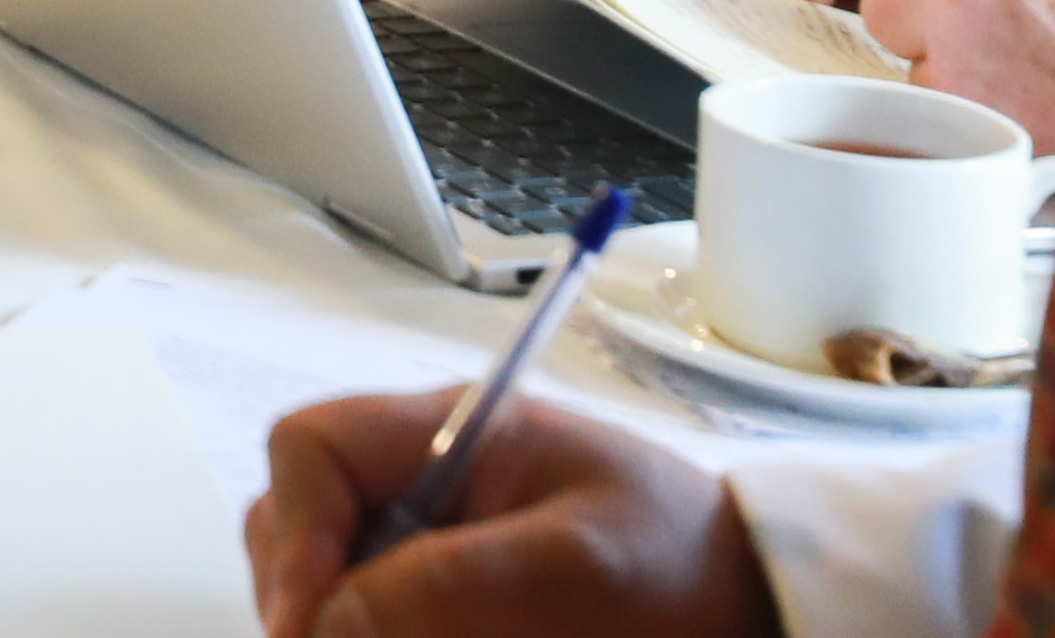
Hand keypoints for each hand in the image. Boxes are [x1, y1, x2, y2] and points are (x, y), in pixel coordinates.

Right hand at [247, 392, 775, 637]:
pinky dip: (381, 631)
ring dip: (348, 622)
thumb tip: (330, 622)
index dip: (296, 532)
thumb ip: (450, 584)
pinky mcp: (449, 604)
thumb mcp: (577, 568)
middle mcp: (421, 485)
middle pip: (295, 522)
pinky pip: (381, 620)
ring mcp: (430, 548)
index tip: (318, 622)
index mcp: (446, 435)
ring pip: (332, 588)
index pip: (310, 449)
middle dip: (309, 596)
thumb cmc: (682, 569)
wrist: (759, 612)